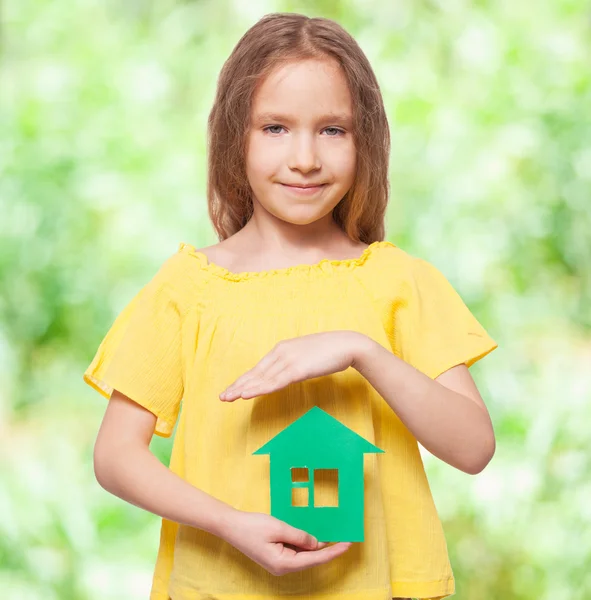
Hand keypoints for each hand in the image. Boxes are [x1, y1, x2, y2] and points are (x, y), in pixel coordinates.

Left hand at [220, 331, 368, 400]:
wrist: (347, 344)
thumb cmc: (330, 351)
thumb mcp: (306, 356)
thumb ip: (293, 363)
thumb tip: (286, 374)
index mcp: (282, 349)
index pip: (259, 368)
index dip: (244, 379)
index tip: (233, 389)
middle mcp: (281, 353)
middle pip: (256, 373)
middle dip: (238, 385)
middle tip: (222, 397)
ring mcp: (289, 360)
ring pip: (262, 379)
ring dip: (244, 389)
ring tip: (229, 397)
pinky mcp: (298, 369)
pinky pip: (275, 382)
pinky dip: (259, 389)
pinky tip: (247, 394)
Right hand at [221, 509, 352, 575]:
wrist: (231, 526)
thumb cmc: (252, 526)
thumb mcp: (279, 528)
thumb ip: (299, 536)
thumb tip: (316, 543)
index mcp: (283, 563)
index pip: (314, 559)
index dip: (332, 552)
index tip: (347, 545)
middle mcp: (282, 567)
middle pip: (310, 559)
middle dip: (328, 550)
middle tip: (345, 540)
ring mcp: (278, 563)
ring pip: (303, 556)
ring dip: (317, 547)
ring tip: (334, 537)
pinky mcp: (275, 556)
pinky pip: (295, 552)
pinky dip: (306, 545)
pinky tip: (314, 537)